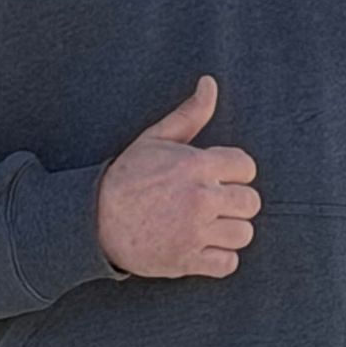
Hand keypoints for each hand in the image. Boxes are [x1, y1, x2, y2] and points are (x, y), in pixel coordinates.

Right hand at [96, 73, 259, 279]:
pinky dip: (221, 259)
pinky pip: (228, 263)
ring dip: (230, 231)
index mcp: (196, 165)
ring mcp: (195, 232)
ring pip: (244, 234)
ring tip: (209, 226)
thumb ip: (190, 114)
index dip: (234, 172)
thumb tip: (210, 82)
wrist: (94, 220)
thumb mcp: (155, 139)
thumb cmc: (128, 177)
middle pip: (251, 202)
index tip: (217, 178)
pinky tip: (204, 247)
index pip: (247, 168)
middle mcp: (200, 198)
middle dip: (235, 202)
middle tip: (213, 204)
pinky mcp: (188, 261)